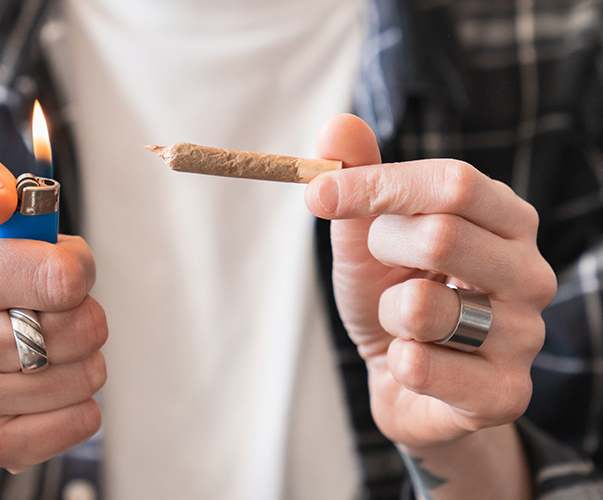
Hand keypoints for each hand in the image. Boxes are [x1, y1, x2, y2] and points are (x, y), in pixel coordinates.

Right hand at [0, 143, 107, 472]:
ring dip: (85, 359)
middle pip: (79, 328)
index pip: (59, 277)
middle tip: (56, 311)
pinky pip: (80, 423)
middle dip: (84, 313)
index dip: (78, 268)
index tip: (64, 267)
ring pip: (85, 376)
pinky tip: (49, 389)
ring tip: (50, 349)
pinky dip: (81, 404)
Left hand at [304, 115, 555, 497]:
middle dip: (382, 250)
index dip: (377, 185)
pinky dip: (394, 362)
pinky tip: (412, 363)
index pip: (453, 182)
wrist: (404, 380)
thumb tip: (337, 125)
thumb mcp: (368, 235)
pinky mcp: (505, 394)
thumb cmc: (391, 296)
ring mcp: (524, 335)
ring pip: (423, 307)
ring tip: (402, 323)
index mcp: (506, 219)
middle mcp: (530, 272)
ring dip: (385, 313)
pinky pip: (420, 366)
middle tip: (381, 267)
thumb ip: (360, 181)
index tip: (317, 193)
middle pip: (443, 234)